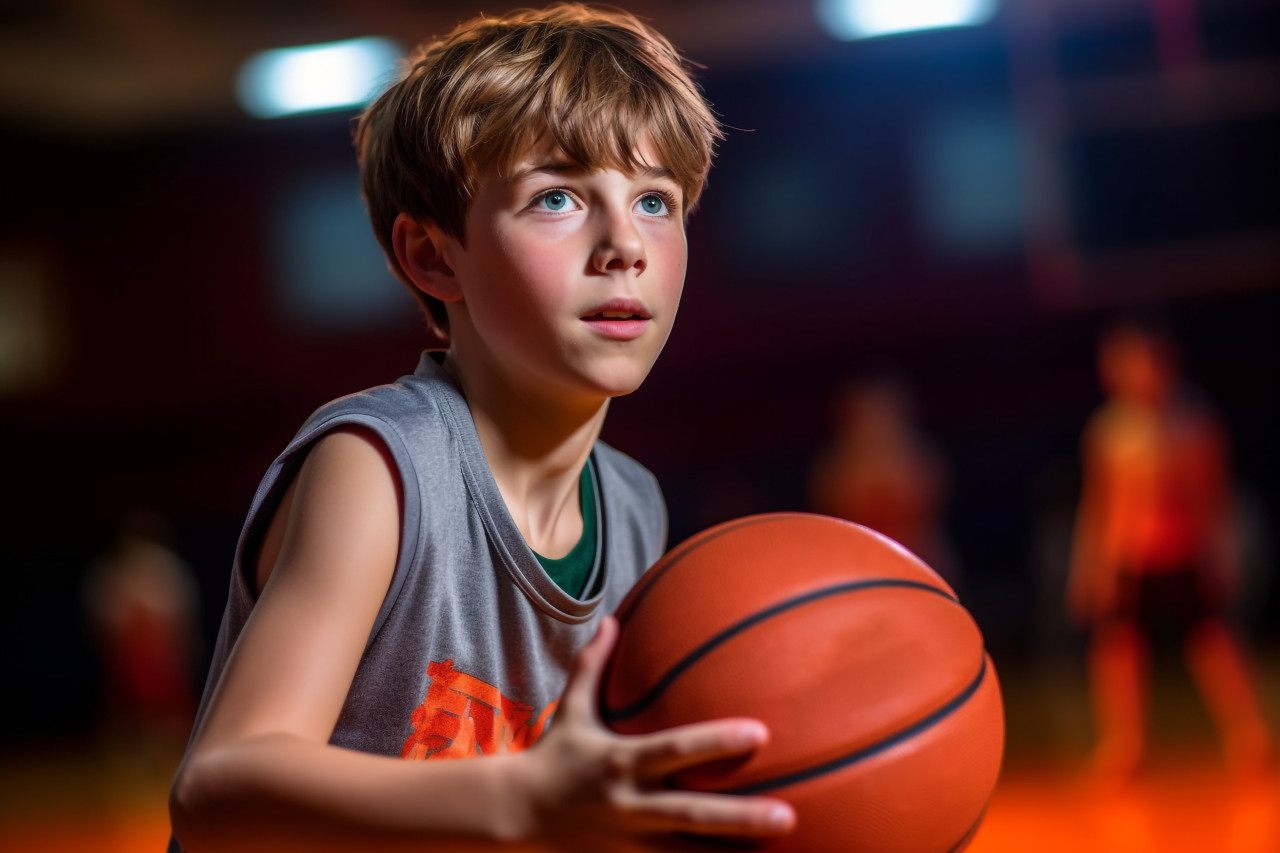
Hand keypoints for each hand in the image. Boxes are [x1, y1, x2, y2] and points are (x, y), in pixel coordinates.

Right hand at [514, 616, 795, 851]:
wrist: (516, 816)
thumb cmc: (553, 756)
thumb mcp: (570, 710)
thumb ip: (593, 666)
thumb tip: (610, 619)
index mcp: (622, 761)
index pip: (676, 750)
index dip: (717, 742)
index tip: (761, 732)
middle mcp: (631, 804)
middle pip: (693, 814)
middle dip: (741, 817)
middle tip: (789, 815)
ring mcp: (633, 841)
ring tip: (783, 851)